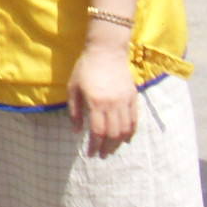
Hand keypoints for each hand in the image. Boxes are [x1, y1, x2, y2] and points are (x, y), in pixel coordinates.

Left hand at [67, 37, 138, 157]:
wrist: (106, 51)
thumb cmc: (85, 68)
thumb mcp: (73, 88)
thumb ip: (74, 111)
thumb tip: (76, 132)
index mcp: (96, 103)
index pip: (98, 131)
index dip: (95, 145)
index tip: (91, 153)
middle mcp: (113, 104)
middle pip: (113, 134)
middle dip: (107, 148)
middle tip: (102, 155)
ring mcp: (125, 101)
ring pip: (125, 129)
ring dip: (119, 143)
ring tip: (112, 149)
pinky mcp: (133, 97)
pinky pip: (134, 119)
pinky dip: (130, 132)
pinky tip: (125, 139)